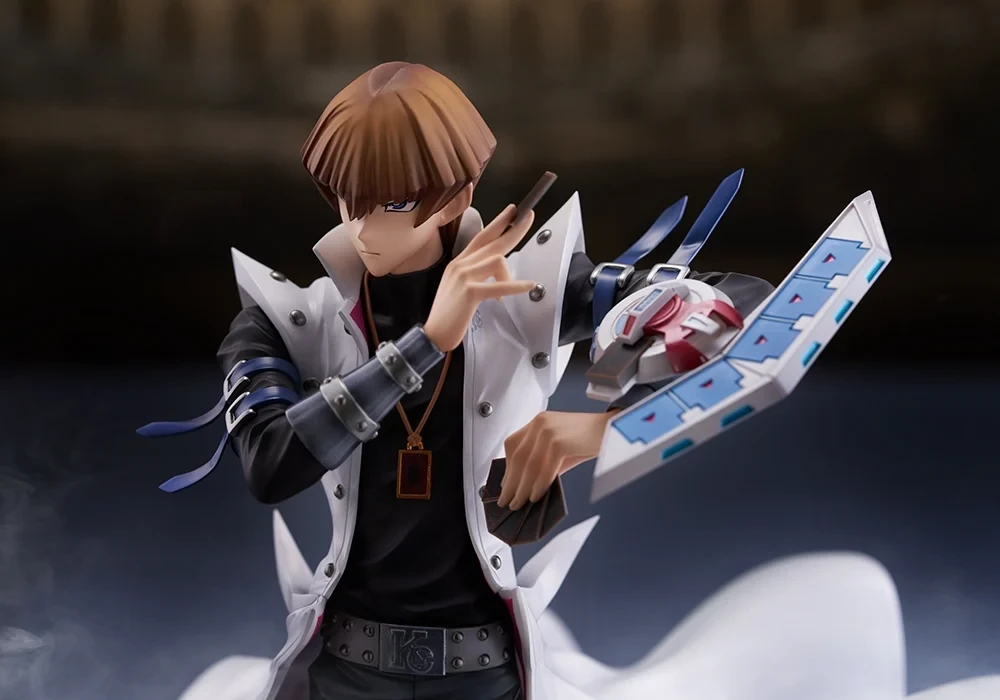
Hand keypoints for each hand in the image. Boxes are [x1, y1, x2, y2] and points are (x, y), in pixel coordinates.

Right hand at [423, 205, 536, 351]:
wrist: (433, 333)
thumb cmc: (449, 313)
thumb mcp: (459, 286)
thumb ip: (475, 273)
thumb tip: (499, 268)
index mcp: (459, 262)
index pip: (481, 237)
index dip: (498, 223)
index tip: (513, 212)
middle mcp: (460, 264)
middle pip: (492, 242)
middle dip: (514, 228)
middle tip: (529, 217)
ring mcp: (464, 277)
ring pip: (498, 260)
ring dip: (511, 276)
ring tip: (515, 289)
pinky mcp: (469, 292)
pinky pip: (499, 286)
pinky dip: (516, 286)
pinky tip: (528, 285)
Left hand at [498, 410, 618, 509]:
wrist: (616, 430)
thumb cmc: (592, 439)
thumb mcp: (563, 448)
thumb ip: (545, 460)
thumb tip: (527, 483)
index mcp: (539, 421)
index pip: (513, 444)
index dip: (507, 467)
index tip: (504, 485)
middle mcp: (540, 422)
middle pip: (518, 456)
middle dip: (510, 482)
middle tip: (506, 500)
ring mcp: (548, 430)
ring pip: (528, 464)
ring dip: (521, 488)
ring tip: (518, 503)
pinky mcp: (559, 441)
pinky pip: (544, 468)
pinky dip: (538, 485)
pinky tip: (535, 497)